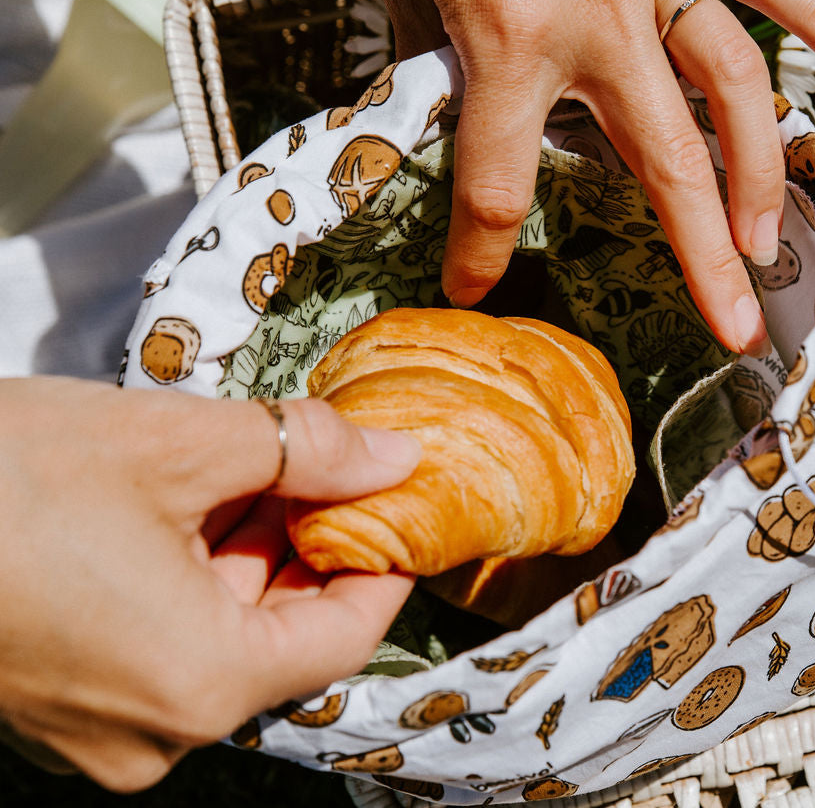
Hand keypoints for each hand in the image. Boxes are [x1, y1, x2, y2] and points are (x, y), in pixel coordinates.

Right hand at [0, 376, 420, 791]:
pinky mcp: (58, 700)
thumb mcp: (177, 443)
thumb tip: (396, 455)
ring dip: (248, 550)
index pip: (349, 631)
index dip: (384, 555)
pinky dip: (189, 575)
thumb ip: (306, 449)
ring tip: (250, 466)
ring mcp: (98, 727)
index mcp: (199, 684)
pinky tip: (184, 504)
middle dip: (308, 540)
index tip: (395, 496)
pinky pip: (159, 640)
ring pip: (220, 632)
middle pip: (283, 631)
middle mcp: (154, 731)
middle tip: (319, 459)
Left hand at [376, 0, 814, 354]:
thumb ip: (443, 71)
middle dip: (703, 256)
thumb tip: (456, 123)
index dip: (481, 251)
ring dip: (759, 173)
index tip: (474, 288)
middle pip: (663, 163)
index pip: (497, 183)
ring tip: (769, 242)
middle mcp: (594, 23)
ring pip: (733, 88)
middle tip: (736, 324)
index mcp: (506, 44)